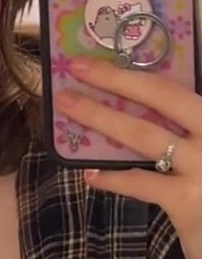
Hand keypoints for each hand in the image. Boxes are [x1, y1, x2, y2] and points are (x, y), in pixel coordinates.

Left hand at [55, 57, 201, 258]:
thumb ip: (186, 130)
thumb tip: (134, 108)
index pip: (177, 84)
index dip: (137, 70)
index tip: (104, 58)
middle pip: (162, 95)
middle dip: (116, 78)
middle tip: (78, 67)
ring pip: (144, 134)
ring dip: (101, 118)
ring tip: (69, 106)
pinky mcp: (188, 200)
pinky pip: (140, 182)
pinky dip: (112, 178)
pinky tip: (90, 176)